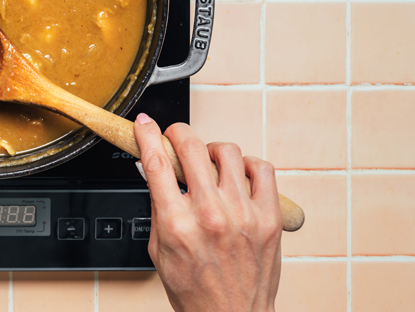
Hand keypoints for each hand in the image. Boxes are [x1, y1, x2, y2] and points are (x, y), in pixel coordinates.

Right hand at [133, 115, 281, 311]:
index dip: (147, 135)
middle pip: (192, 147)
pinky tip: (237, 175)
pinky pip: (261, 169)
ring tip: (208, 164)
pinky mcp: (269, 218)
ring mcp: (243, 214)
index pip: (157, 163)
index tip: (144, 123)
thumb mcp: (159, 250)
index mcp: (177, 224)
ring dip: (211, 151)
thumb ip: (158, 208)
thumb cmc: (195, 290)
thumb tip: (155, 171)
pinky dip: (246, 164)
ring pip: (227, 152)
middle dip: (178, 134)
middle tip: (175, 138)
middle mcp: (211, 215)